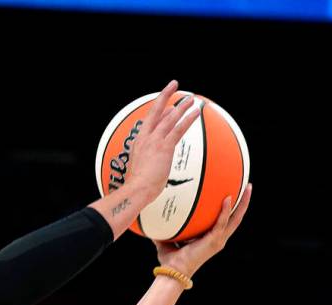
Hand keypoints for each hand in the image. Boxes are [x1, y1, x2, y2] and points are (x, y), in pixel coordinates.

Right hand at [125, 80, 202, 204]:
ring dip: (181, 107)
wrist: (137, 189)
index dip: (157, 108)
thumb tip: (155, 156)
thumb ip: (148, 157)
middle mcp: (146, 138)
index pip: (149, 120)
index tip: (164, 100)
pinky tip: (196, 112)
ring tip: (191, 99)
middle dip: (165, 96)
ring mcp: (155, 141)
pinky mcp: (164, 147)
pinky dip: (188, 119)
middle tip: (174, 85)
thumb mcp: (140, 166)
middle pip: (156, 111)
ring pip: (170, 118)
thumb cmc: (138, 184)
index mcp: (138, 142)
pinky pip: (179, 129)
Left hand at [154, 183, 252, 276]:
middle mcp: (218, 239)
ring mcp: (218, 240)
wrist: (173, 272)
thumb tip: (154, 220)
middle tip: (249, 187)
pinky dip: (225, 211)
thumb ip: (165, 230)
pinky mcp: (214, 241)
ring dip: (242, 203)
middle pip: (236, 218)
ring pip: (235, 219)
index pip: (224, 222)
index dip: (230, 209)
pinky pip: (222, 222)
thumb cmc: (170, 260)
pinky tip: (227, 198)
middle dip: (243, 203)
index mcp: (210, 239)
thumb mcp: (167, 241)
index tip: (233, 195)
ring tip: (248, 188)